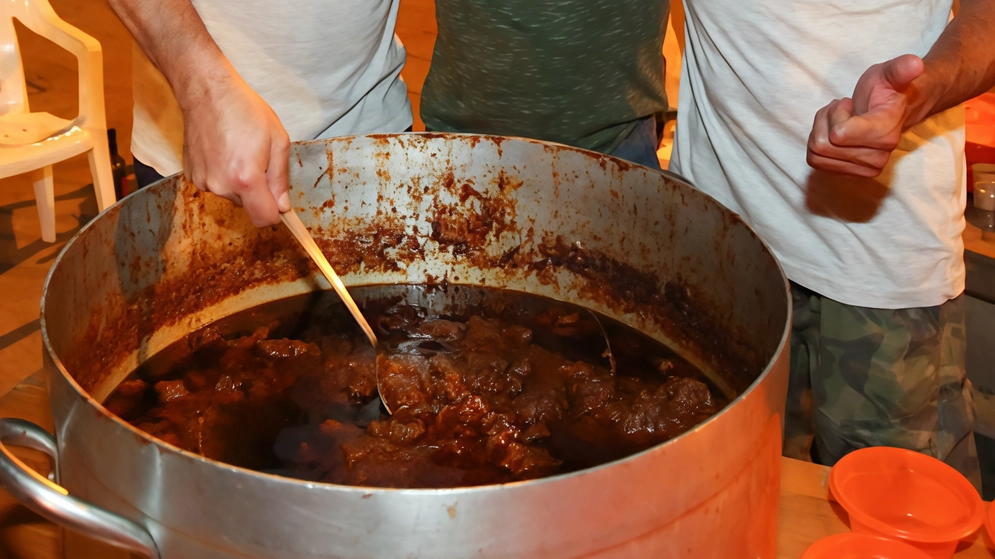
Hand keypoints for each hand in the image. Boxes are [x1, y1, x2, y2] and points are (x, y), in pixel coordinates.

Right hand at [180, 70, 290, 226]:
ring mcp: (203, 181)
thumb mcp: (278, 142)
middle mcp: (221, 185)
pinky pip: (216, 185)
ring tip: (239, 152)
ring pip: (232, 195)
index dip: (275, 212)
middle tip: (258, 161)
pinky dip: (223, 175)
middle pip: (248, 206)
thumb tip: (283, 207)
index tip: (279, 200)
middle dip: (258, 191)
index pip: (264, 218)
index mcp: (245, 179)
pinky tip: (223, 152)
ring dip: (239, 182)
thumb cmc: (246, 111)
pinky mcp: (191, 175)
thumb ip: (280, 179)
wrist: (208, 92)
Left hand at [806, 54, 924, 177]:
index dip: (835, 114)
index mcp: (886, 133)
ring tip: (841, 121)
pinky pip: (816, 160)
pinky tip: (837, 134)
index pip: (838, 135)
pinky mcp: (850, 175)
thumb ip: (900, 68)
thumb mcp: (890, 73)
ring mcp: (865, 170)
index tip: (849, 104)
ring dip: (821, 131)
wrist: (892, 113)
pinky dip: (819, 144)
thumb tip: (915, 64)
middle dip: (827, 120)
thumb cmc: (888, 90)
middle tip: (845, 111)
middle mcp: (877, 158)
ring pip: (816, 152)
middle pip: (823, 143)